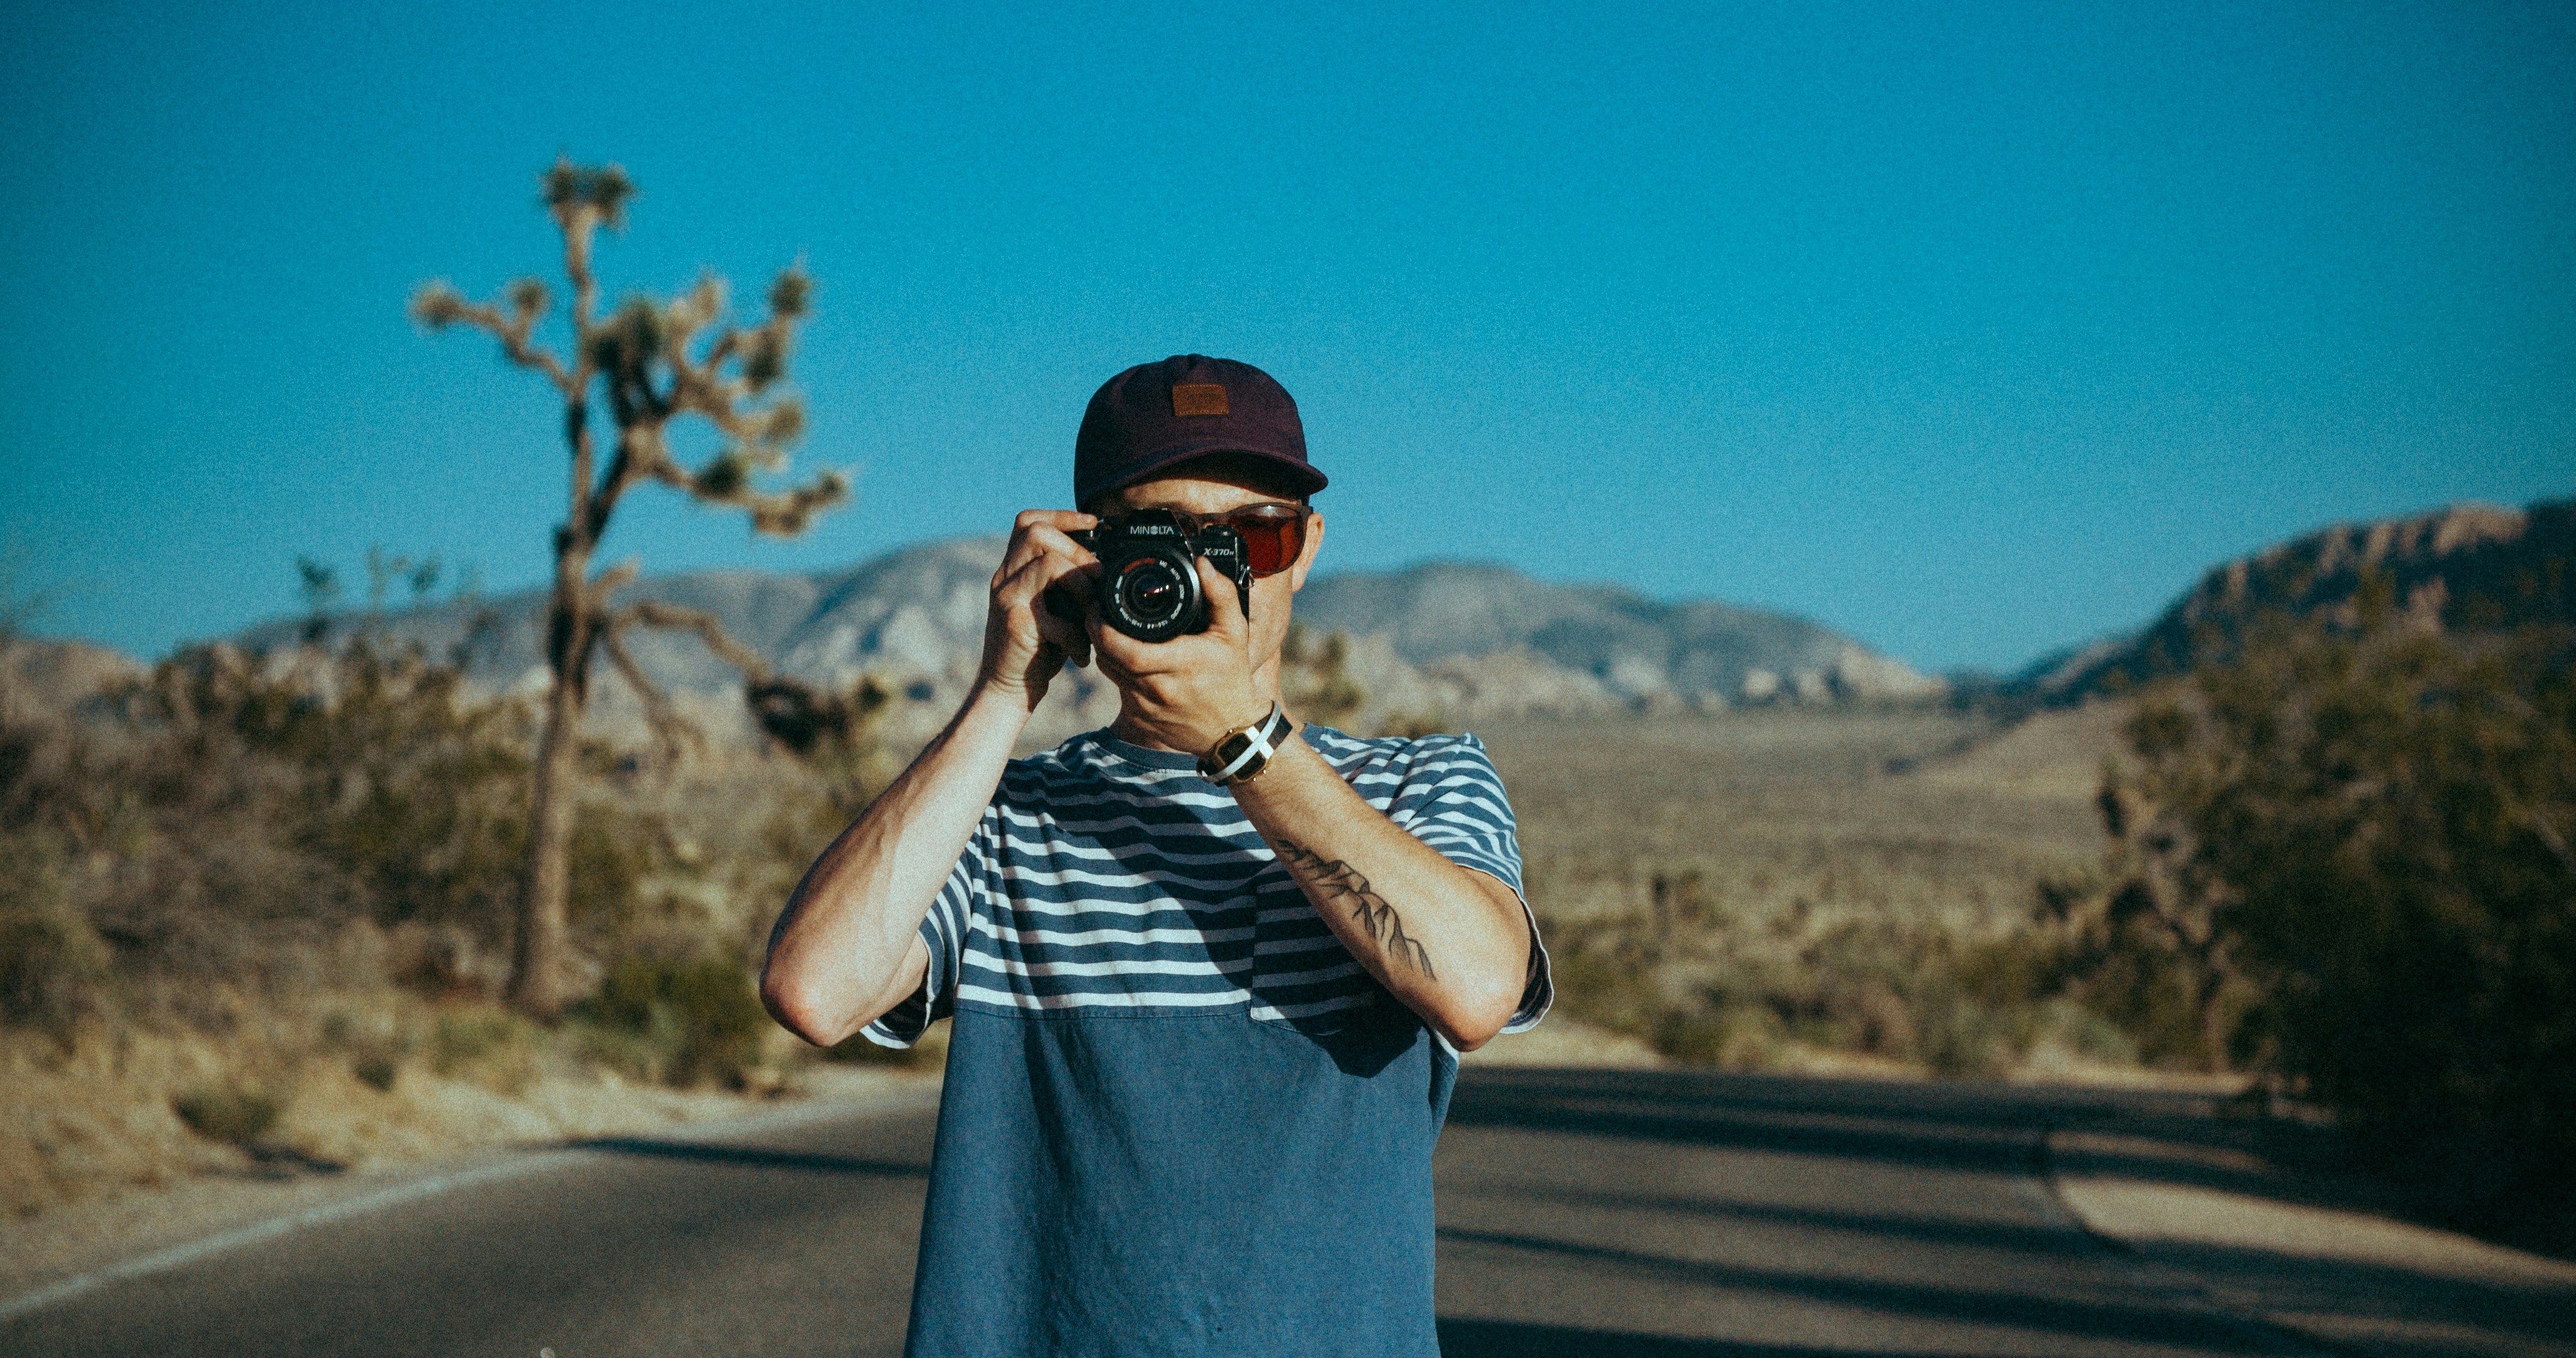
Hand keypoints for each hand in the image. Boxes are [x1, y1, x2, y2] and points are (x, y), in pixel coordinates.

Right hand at [976, 510, 1098, 712]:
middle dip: (1076, 549)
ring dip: (1080, 584)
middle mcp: (1003, 577)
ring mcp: (1006, 599)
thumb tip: (1102, 565)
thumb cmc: (1038, 646)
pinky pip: (1055, 616)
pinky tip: (1081, 653)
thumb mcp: (1056, 606)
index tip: (1094, 522)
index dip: (1062, 515)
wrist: (1008, 687)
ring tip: (1091, 611)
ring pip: (1047, 563)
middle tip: (1094, 579)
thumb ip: (1068, 583)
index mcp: (1013, 569)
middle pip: (1035, 532)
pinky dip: (1076, 635)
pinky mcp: (1014, 625)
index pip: (1028, 521)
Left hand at [1088, 555, 1265, 752]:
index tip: (1098, 607)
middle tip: (1096, 611)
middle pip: (1109, 658)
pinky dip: (1116, 670)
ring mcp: (1146, 708)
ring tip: (1108, 629)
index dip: (1103, 628)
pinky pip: (1117, 689)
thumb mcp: (1234, 632)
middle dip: (1096, 632)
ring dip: (1104, 649)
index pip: (1126, 649)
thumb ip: (1221, 594)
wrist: (1231, 730)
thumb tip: (1202, 564)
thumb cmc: (1231, 677)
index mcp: (1180, 664)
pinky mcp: (1140, 721)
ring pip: (1109, 673)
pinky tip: (1123, 655)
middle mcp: (1159, 689)